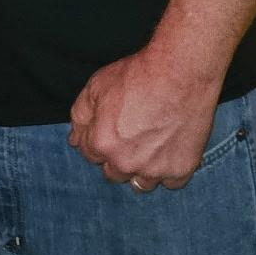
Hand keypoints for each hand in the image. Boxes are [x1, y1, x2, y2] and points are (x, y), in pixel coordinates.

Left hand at [67, 49, 221, 191]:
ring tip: (152, 144)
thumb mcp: (97, 85)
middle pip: (114, 173)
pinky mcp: (181, 169)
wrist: (181, 71)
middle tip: (133, 136)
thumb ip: (80, 116)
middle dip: (118, 158)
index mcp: (102, 144)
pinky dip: (170, 170)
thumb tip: (75, 140)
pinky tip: (171, 148)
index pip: (91, 156)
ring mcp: (154, 169)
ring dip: (142, 169)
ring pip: (141, 183)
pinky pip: (171, 182)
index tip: (113, 129)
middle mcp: (125, 163)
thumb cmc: (138, 74)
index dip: (99, 140)